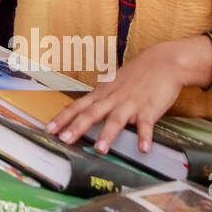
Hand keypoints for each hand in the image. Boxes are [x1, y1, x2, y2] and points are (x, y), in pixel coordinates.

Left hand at [46, 40, 195, 154]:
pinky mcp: (149, 109)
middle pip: (92, 113)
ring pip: (116, 119)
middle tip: (64, 139)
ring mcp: (130, 103)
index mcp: (102, 94)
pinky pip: (146, 124)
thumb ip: (100, 99)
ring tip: (99, 149)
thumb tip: (85, 112)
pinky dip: (144, 136)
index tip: (48, 129)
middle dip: (77, 127)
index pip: (78, 106)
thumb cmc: (136, 75)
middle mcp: (113, 99)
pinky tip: (143, 148)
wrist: (163, 62)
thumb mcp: (113, 85)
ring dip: (108, 134)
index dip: (62, 118)